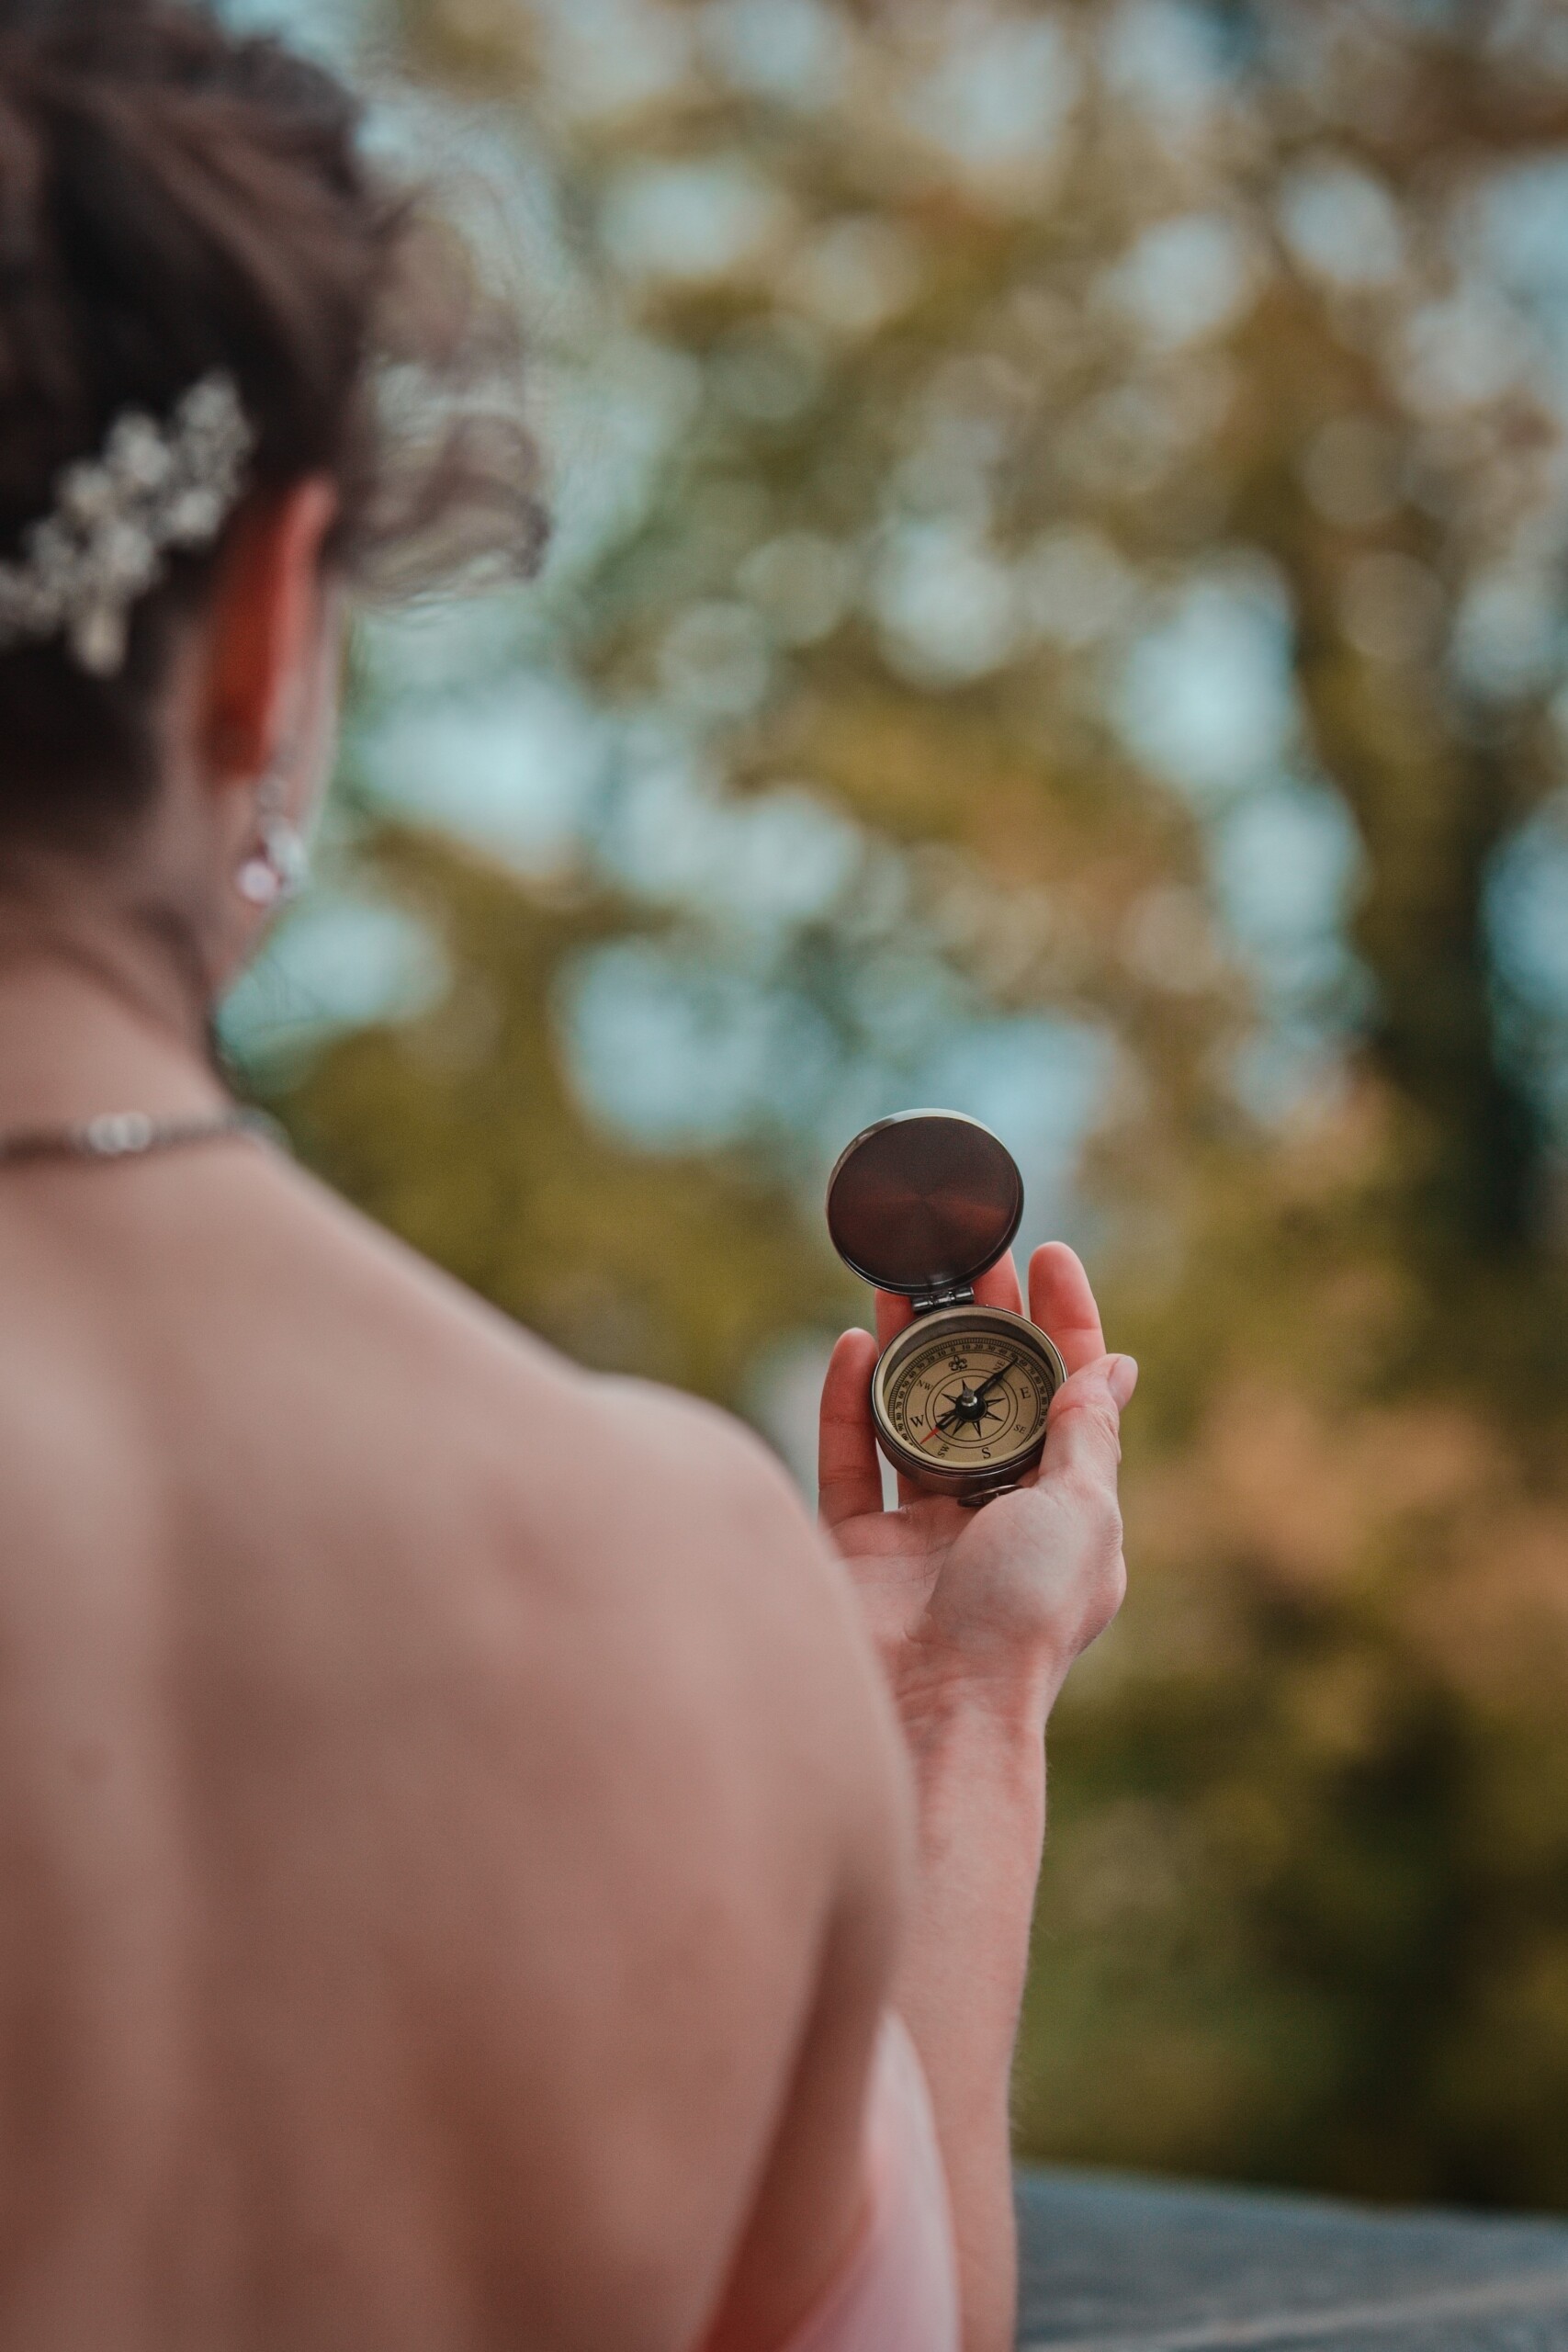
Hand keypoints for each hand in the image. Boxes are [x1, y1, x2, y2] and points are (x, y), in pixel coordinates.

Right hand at [818, 1244, 1135, 1731]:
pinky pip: (848, 1460)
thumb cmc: (1023, 1619)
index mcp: (1066, 1514)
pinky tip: (853, 1347)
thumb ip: (1085, 1439)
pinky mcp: (857, 1548)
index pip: (1071, 1395)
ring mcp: (922, 1535)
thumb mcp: (1083, 1518)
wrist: (931, 1713)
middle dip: (980, 1322)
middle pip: (988, 1397)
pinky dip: (848, 1403)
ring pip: (914, 1419)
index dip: (1065, 1321)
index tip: (1047, 1254)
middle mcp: (996, 1519)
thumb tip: (1108, 1369)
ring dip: (911, 1348)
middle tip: (966, 1251)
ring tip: (902, 1278)